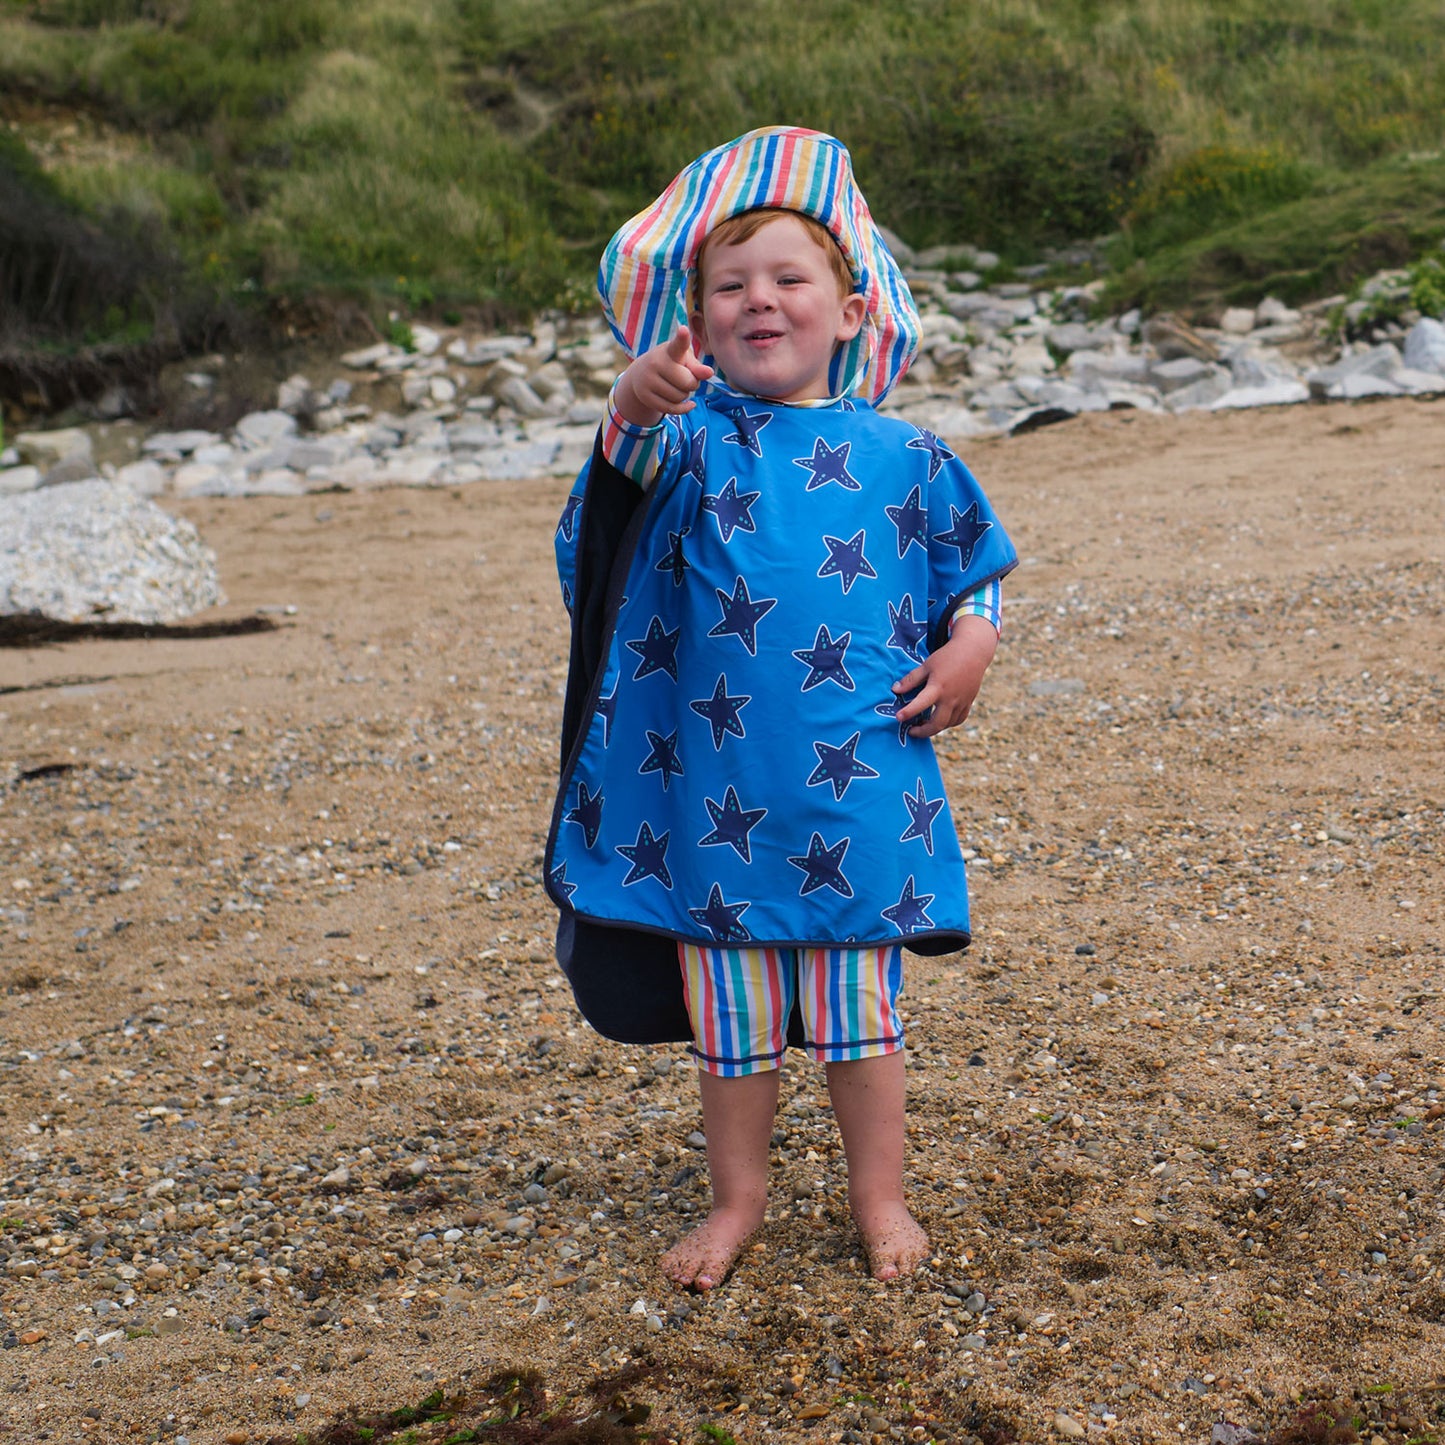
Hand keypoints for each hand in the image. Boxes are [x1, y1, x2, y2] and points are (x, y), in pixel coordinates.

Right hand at [613, 325, 713, 426]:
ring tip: (677, 386)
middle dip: (692, 384)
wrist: (641, 375)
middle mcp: (656, 363)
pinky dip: (683, 408)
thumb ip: (697, 367)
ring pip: (680, 397)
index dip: (682, 338)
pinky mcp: (645, 397)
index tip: (684, 330)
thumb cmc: (671, 364)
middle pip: (688, 382)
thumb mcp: (684, 360)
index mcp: (669, 350)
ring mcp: (648, 380)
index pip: (678, 345)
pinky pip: (672, 409)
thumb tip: (709, 373)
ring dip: (685, 395)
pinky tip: (689, 404)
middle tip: (686, 378)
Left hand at [892, 613, 997, 738]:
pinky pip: (959, 719)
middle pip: (937, 724)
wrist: (973, 652)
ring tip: (923, 725)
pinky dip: (948, 723)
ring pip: (948, 724)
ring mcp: (961, 702)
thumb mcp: (926, 665)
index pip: (921, 704)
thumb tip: (895, 689)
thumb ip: (911, 679)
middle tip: (911, 731)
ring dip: (934, 728)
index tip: (898, 718)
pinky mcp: (969, 702)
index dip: (908, 712)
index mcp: (938, 687)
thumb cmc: (947, 656)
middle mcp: (951, 698)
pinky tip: (940, 719)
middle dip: (922, 732)